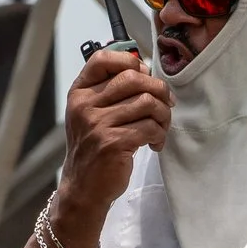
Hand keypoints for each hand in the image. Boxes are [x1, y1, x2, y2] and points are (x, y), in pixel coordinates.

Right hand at [58, 47, 171, 224]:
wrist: (83, 188)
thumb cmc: (93, 149)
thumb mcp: (90, 115)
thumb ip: (110, 92)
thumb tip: (145, 71)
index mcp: (80, 93)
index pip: (102, 59)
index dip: (130, 61)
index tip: (144, 76)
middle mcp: (85, 105)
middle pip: (134, 78)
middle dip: (158, 90)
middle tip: (166, 104)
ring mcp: (97, 124)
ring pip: (147, 102)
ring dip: (163, 115)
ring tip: (160, 128)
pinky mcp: (113, 143)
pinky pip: (150, 127)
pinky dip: (159, 135)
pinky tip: (154, 143)